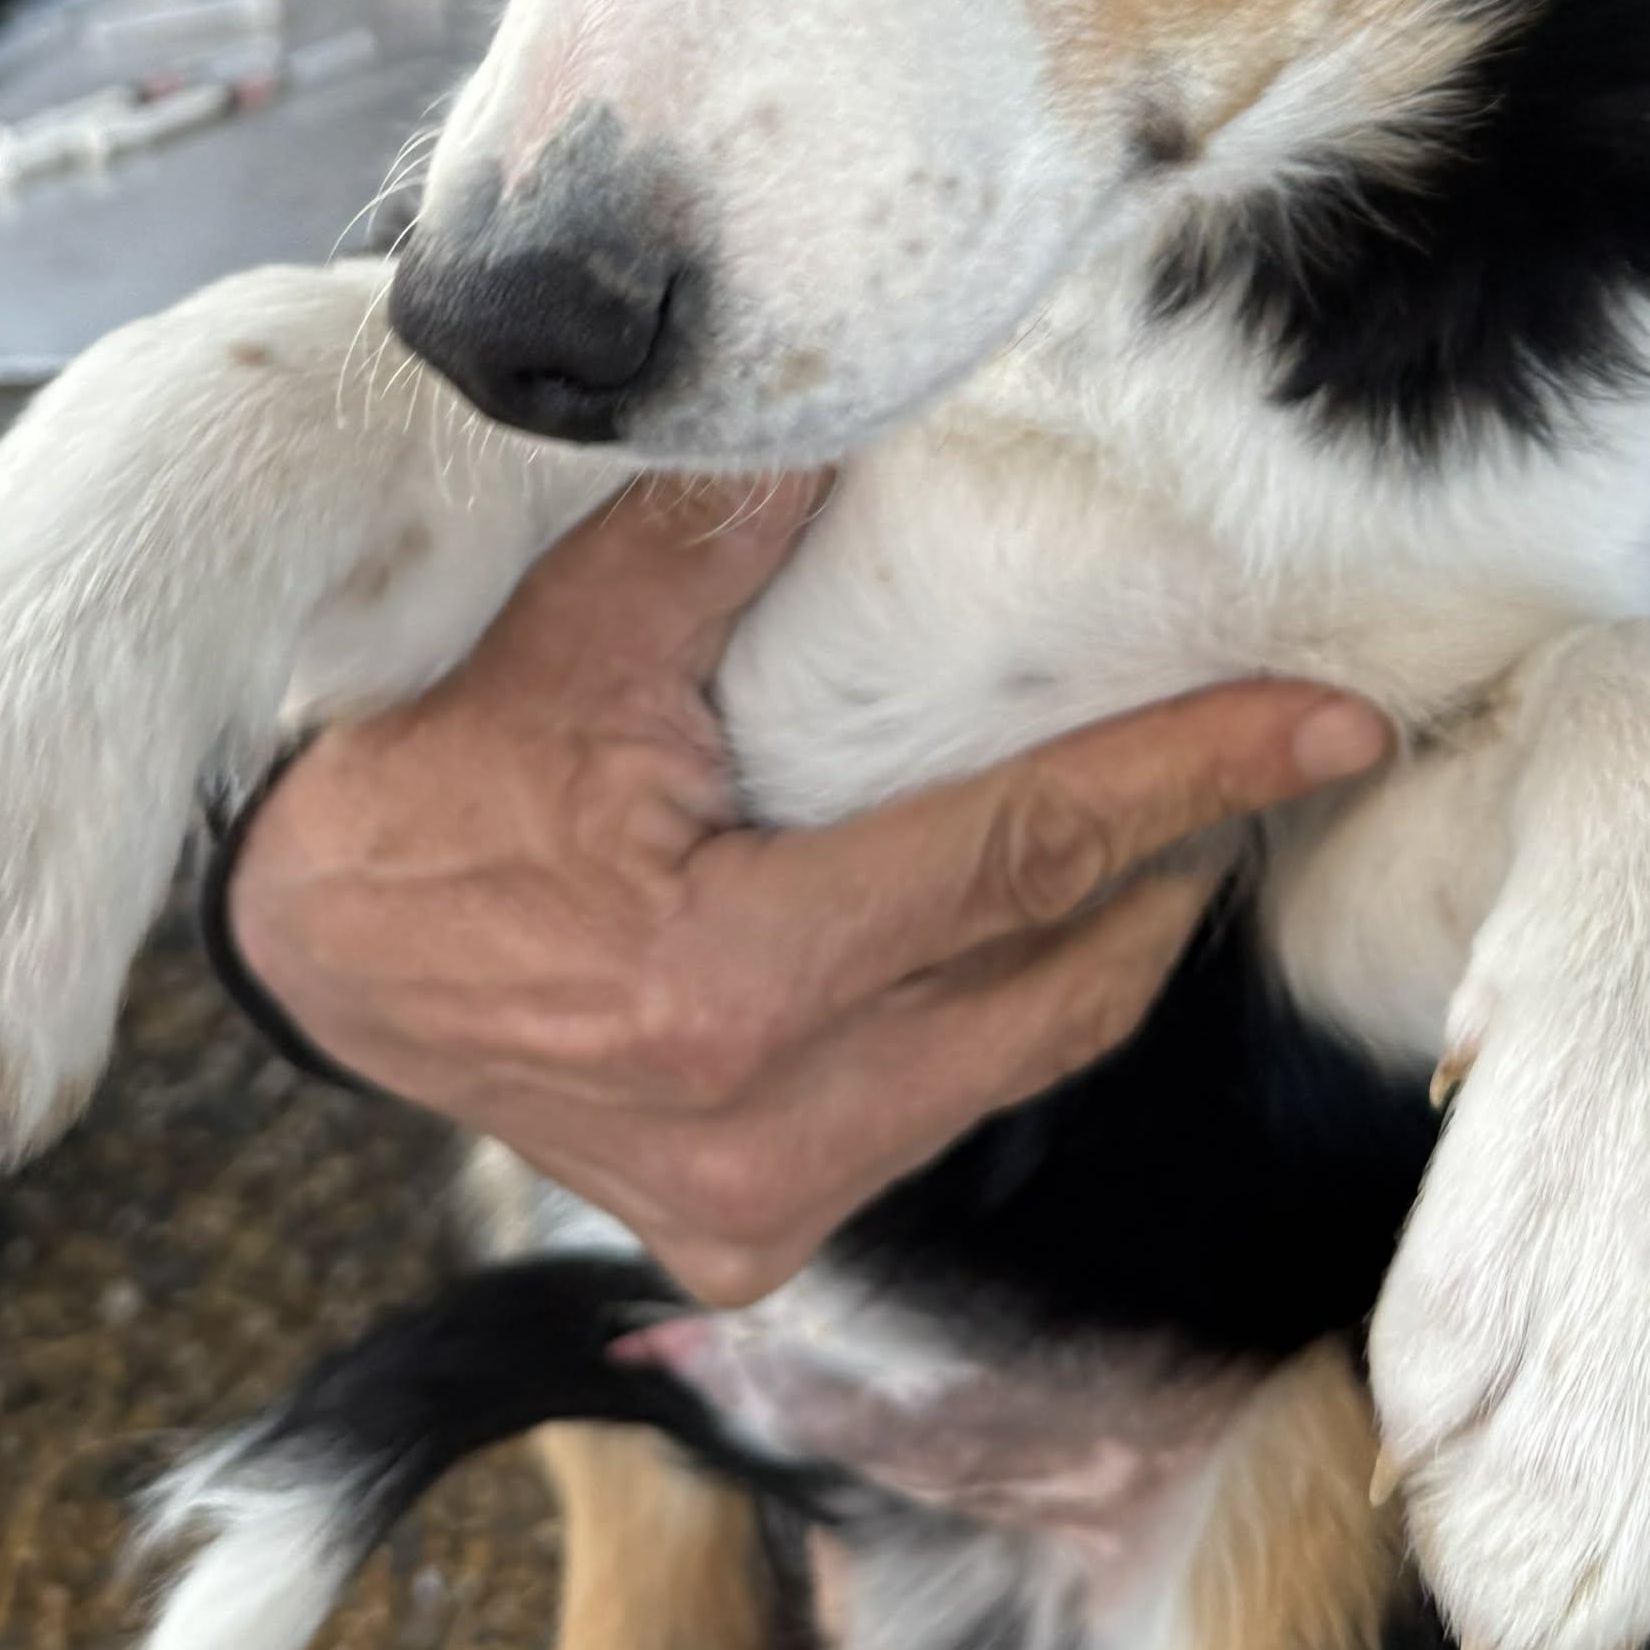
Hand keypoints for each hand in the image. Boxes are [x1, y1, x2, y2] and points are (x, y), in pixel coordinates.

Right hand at [225, 480, 1392, 1302]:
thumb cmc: (432, 798)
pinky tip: (1036, 921)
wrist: (313, 966)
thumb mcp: (567, 647)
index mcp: (737, 984)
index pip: (1027, 855)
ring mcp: (763, 1204)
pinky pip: (940, 1111)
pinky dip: (1002, 1011)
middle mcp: (772, 1129)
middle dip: (1183, 860)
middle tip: (1283, 750)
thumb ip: (715, 538)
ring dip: (1102, 939)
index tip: (1335, 725)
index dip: (1194, 778)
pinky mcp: (747, 1236)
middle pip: (1061, 978)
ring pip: (1016, 1058)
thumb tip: (846, 414)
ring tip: (1177, 818)